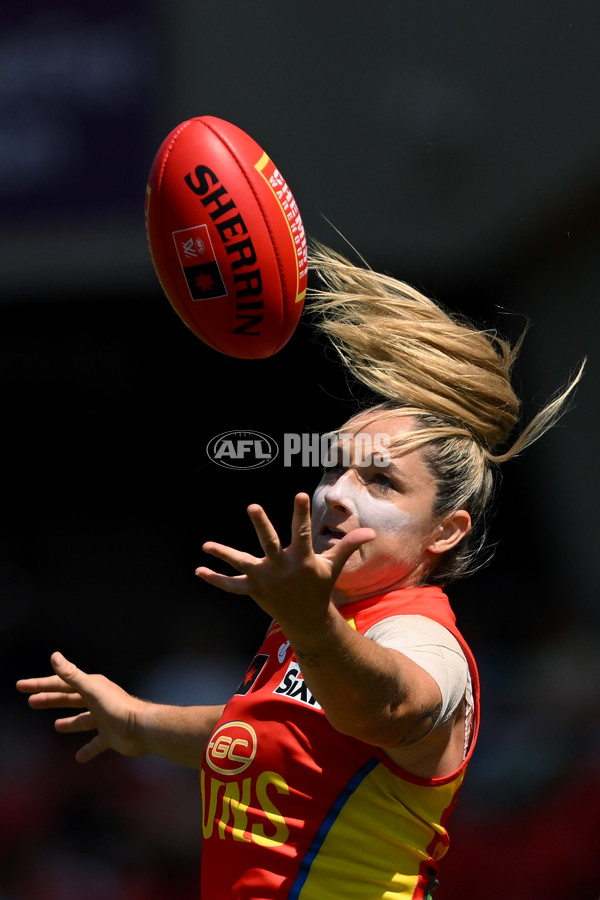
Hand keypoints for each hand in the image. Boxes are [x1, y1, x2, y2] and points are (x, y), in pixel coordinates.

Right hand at [16, 652, 145, 762]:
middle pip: (69, 699)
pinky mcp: (111, 736)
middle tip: (30, 702)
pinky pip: (96, 744)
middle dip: (50, 699)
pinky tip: (79, 758)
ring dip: (69, 722)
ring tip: (56, 726)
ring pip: (82, 720)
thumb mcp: (91, 690)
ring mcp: (104, 719)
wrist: (142, 729)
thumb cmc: (118, 708)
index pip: (61, 684)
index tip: (22, 686)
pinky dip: (87, 750)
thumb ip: (72, 675)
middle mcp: (98, 701)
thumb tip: (55, 656)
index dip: (41, 685)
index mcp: (93, 687)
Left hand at [195, 492, 373, 630]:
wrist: (307, 621)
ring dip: (224, 555)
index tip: (300, 494)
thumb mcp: (334, 567)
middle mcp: (282, 569)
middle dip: (261, 526)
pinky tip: (199, 570)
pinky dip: (216, 580)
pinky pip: (232, 586)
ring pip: (242, 564)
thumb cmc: (320, 588)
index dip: (301, 513)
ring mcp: (265, 581)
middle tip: (252, 506)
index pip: (303, 532)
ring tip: (206, 545)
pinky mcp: (254, 590)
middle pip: (269, 543)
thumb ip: (347, 546)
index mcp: (303, 560)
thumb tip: (370, 532)